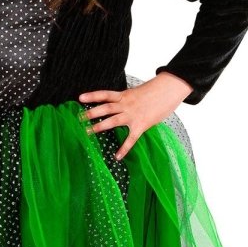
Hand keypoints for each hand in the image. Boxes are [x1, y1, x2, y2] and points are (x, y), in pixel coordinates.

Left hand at [78, 73, 193, 160]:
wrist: (169, 89)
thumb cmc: (154, 91)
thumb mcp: (137, 92)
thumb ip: (126, 99)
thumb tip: (119, 104)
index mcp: (124, 95)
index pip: (105, 94)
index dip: (92, 96)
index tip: (80, 98)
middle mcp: (126, 104)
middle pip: (105, 108)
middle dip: (91, 113)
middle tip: (78, 118)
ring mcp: (133, 115)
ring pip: (113, 120)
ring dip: (99, 126)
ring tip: (87, 132)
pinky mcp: (141, 125)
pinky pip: (131, 138)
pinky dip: (124, 148)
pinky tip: (117, 156)